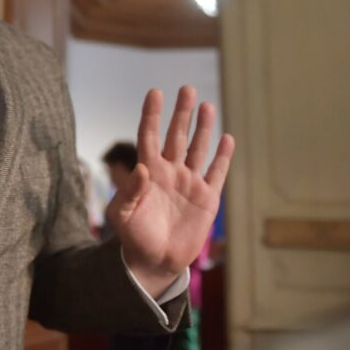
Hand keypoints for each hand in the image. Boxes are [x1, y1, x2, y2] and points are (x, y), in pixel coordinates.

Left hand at [106, 86, 233, 297]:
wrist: (154, 261)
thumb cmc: (133, 237)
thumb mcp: (123, 215)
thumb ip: (130, 191)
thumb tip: (141, 167)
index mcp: (148, 172)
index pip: (149, 136)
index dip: (152, 114)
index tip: (155, 92)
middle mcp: (169, 172)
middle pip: (176, 136)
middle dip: (182, 113)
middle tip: (187, 88)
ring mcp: (189, 183)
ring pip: (198, 149)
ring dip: (203, 128)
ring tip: (207, 105)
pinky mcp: (207, 198)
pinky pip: (216, 172)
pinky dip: (222, 156)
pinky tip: (227, 138)